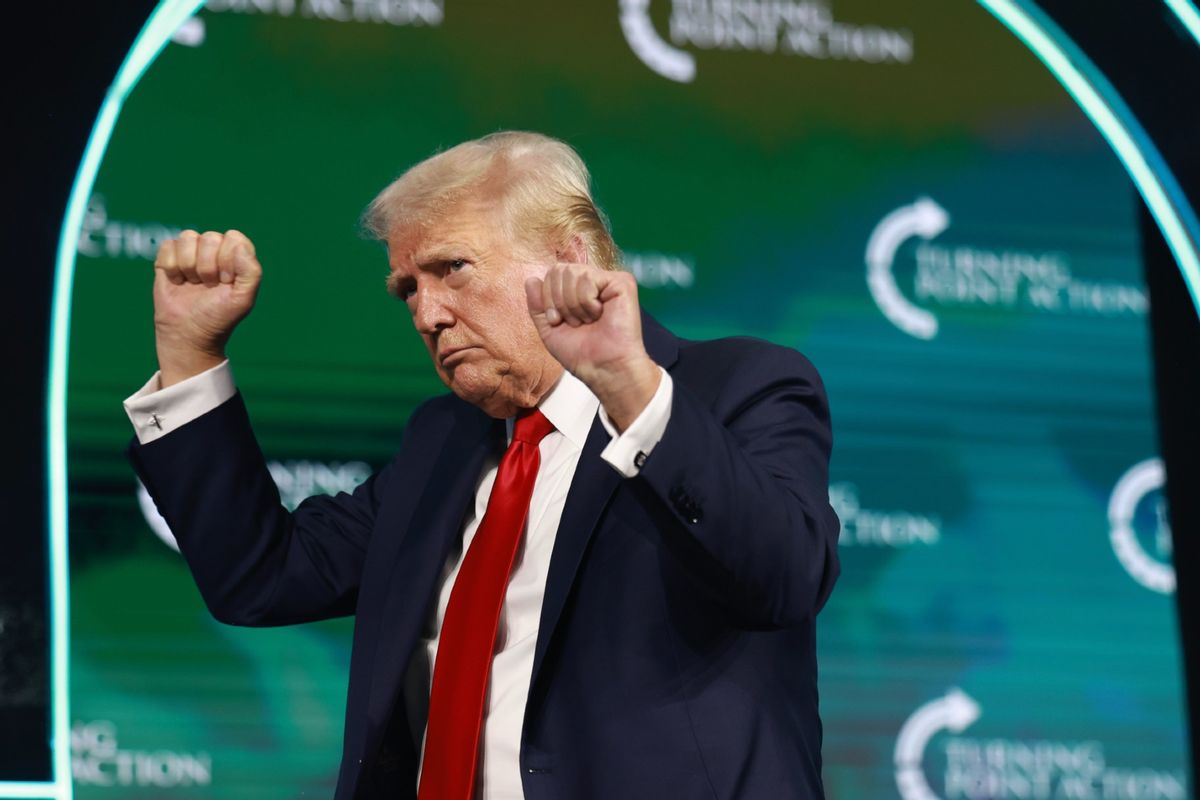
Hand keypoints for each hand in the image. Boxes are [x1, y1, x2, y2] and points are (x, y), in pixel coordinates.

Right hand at [153, 229, 261, 386]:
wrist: (188, 333)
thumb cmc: (218, 316)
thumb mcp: (243, 299)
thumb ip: (250, 271)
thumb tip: (238, 243)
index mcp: (237, 256)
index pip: (234, 238)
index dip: (228, 260)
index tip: (226, 281)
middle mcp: (215, 250)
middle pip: (210, 238)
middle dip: (207, 266)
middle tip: (208, 286)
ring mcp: (192, 252)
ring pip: (187, 238)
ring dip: (189, 266)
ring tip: (193, 284)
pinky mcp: (169, 257)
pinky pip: (168, 246)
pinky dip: (171, 267)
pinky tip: (178, 282)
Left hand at [525, 264, 659, 430]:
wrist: (603, 368)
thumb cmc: (581, 353)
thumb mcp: (549, 329)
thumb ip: (537, 304)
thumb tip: (531, 279)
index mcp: (578, 289)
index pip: (552, 274)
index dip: (547, 298)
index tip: (558, 321)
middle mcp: (593, 281)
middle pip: (559, 270)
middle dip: (559, 301)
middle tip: (574, 323)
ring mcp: (608, 280)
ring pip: (573, 273)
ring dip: (573, 305)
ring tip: (587, 321)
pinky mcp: (622, 283)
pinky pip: (588, 278)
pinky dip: (586, 302)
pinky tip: (599, 315)